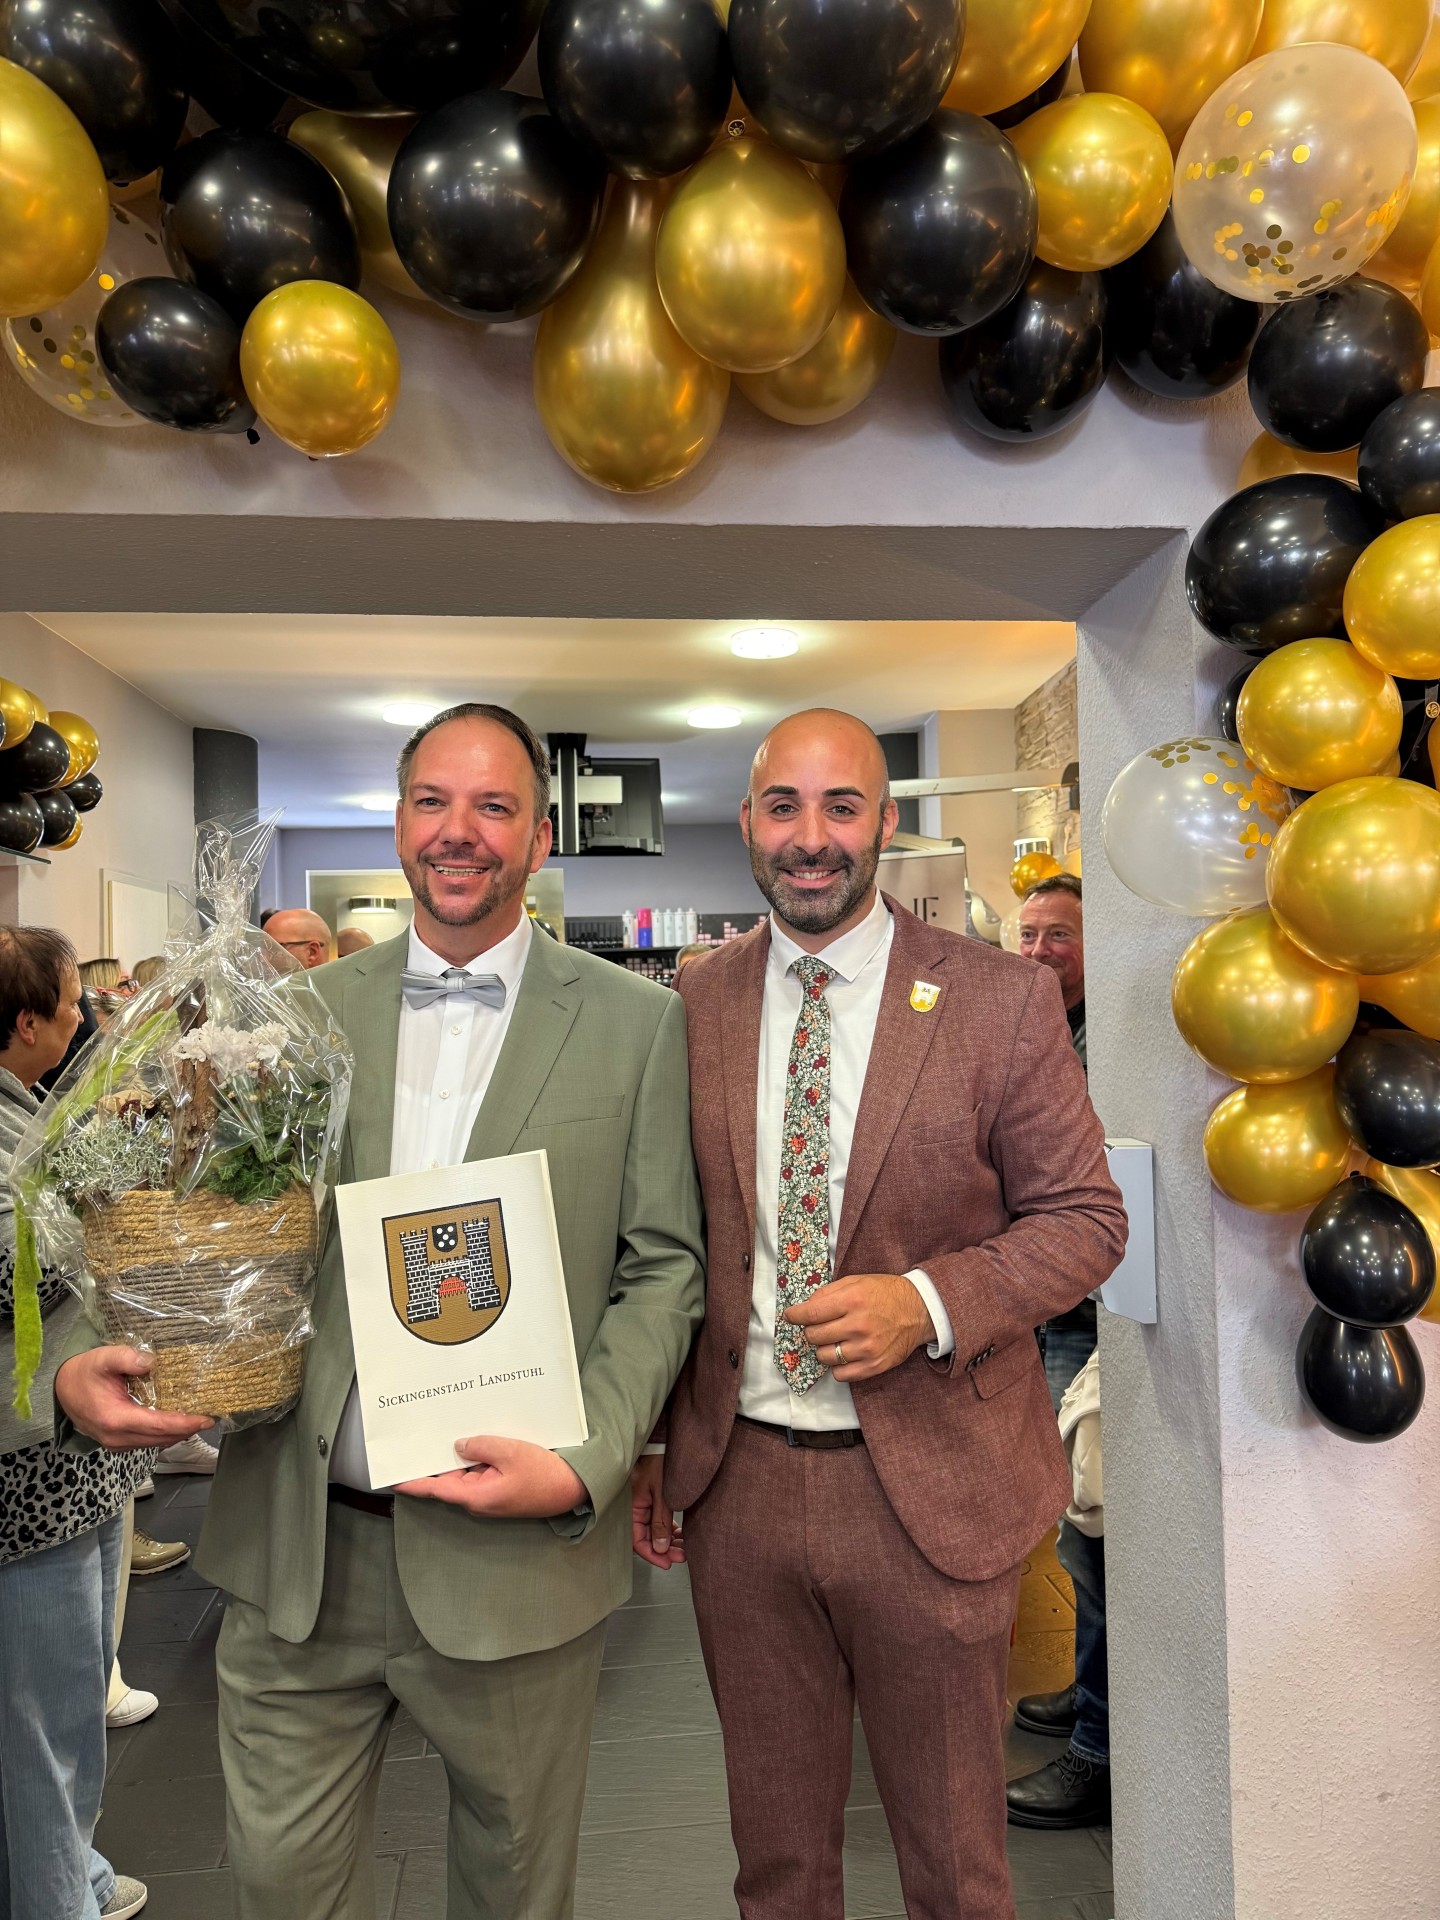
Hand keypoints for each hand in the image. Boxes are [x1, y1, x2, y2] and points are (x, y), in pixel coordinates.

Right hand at [54, 1348, 214, 1449]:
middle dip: (187, 1430)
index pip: (158, 1425)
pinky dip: (165, 1434)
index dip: (184, 1424)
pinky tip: (177, 1423)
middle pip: (161, 1438)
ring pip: (156, 1443)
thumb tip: (152, 1362)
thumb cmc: (85, 1372)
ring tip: (198, 1420)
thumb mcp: (105, 1358)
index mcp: (115, 1418)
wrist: (64, 1388)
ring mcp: (116, 1443)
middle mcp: (117, 1437)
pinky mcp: (118, 1442)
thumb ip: (128, 1358)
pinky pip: (147, 1442)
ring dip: (178, 1433)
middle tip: (210, 1418)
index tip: (206, 1419)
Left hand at [394, 1435, 587, 1518]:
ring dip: (462, 1455)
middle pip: (449, 1478)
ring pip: (467, 1472)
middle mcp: (479, 1499)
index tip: (392, 1477)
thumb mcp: (509, 1451)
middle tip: (422, 1436)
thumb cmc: (544, 1474)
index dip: (412, 1482)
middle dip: (437, 1459)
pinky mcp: (502, 1488)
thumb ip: (480, 1446)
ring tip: (452, 1430)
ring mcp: (491, 1494)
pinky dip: (478, 1456)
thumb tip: (459, 1445)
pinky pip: (482, 1471)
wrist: (573, 1488)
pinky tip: (480, 1437)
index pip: (434, 1489)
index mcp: (475, 1496)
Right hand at [630, 1452, 683, 1569]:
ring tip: (684, 1547)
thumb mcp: (662, 1494)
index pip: (637, 1541)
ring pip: (653, 1531)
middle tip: (681, 1556)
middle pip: (646, 1538)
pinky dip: (668, 1529)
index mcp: (631, 1508)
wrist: (660, 1442)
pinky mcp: (650, 1500)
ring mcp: (642, 1505)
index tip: (668, 1563)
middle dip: (664, 1550)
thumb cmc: (657, 1462)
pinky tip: (679, 1534)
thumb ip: (661, 1522)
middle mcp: (634, 1509)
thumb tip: (661, 1548)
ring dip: (668, 1541)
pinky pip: (657, 1521)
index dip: (653, 1555)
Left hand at [784, 1273, 932, 1382]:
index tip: (789, 1316)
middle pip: (815, 1337)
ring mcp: (866, 1348)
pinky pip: (841, 1374)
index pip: (812, 1313)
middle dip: (810, 1331)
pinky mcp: (874, 1365)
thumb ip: (829, 1292)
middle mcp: (858, 1325)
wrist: (919, 1310)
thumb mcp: (857, 1282)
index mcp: (853, 1301)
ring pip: (824, 1357)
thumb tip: (805, 1307)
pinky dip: (837, 1366)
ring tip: (833, 1340)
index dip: (795, 1316)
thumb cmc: (885, 1293)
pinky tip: (843, 1354)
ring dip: (823, 1349)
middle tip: (817, 1327)